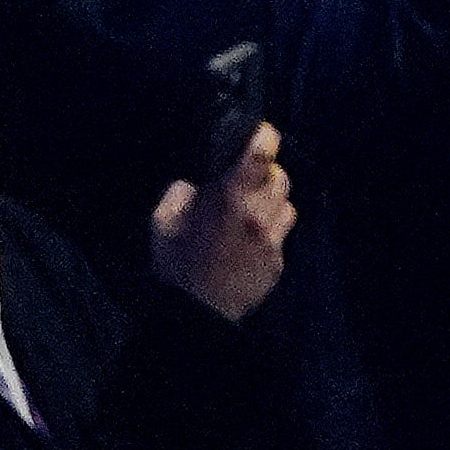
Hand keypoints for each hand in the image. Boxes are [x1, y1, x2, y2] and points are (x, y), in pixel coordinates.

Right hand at [149, 123, 297, 323]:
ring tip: (249, 210)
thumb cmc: (176, 267)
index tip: (260, 133)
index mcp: (233, 200)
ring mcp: (274, 239)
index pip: (263, 154)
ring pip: (287, 203)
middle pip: (280, 176)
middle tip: (243, 183)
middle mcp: (260, 215)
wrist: (196, 316)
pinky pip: (283, 233)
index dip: (265, 137)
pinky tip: (250, 239)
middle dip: (265, 174)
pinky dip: (271, 228)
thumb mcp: (162, 224)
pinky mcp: (279, 261)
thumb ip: (179, 194)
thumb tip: (195, 184)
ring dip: (272, 200)